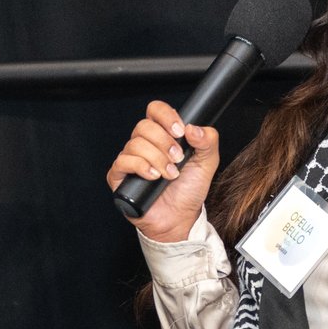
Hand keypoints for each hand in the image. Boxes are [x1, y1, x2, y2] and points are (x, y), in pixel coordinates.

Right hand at [109, 98, 221, 243]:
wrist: (180, 218)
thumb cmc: (189, 190)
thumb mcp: (207, 162)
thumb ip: (207, 140)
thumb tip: (193, 127)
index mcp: (162, 135)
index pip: (155, 111)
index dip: (166, 116)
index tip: (180, 131)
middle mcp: (144, 145)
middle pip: (144, 126)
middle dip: (164, 142)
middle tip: (178, 159)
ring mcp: (130, 160)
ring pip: (135, 144)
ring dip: (156, 159)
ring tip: (170, 174)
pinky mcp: (119, 177)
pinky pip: (123, 162)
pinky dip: (141, 167)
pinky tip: (153, 177)